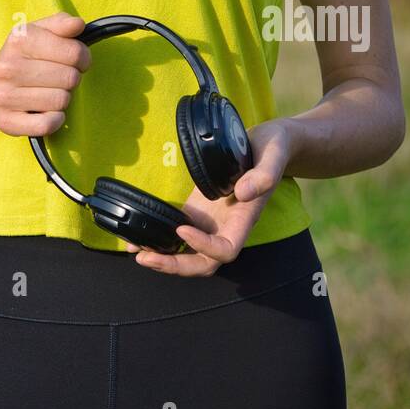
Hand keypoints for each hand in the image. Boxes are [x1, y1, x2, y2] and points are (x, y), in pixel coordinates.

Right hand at [0, 12, 90, 135]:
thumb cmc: (21, 56)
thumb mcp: (37, 31)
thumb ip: (61, 23)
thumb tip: (77, 25)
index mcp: (19, 41)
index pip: (74, 52)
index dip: (83, 57)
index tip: (76, 60)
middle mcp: (8, 68)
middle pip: (70, 78)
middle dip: (71, 78)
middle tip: (59, 77)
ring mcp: (5, 97)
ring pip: (61, 101)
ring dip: (62, 98)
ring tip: (50, 91)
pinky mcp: (7, 122)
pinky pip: (47, 125)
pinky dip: (55, 119)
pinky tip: (47, 110)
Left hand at [121, 118, 292, 275]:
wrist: (268, 143)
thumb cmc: (273, 149)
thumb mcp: (274, 155)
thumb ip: (264, 175)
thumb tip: (242, 191)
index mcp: (245, 219)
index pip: (225, 250)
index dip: (204, 246)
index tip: (182, 228)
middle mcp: (228, 226)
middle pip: (204, 262)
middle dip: (176, 265)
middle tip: (146, 258)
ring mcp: (212, 220)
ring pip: (189, 253)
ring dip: (164, 257)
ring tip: (135, 252)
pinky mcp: (200, 210)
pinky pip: (179, 232)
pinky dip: (160, 237)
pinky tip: (138, 238)